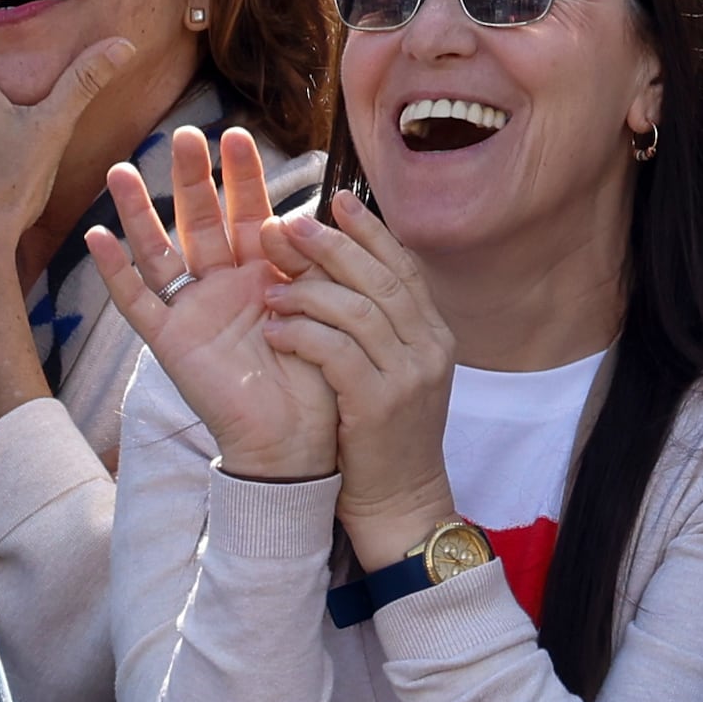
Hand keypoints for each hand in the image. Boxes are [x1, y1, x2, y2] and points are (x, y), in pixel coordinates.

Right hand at [80, 126, 339, 482]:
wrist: (300, 436)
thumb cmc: (320, 371)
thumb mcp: (322, 302)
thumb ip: (305, 261)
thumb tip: (290, 218)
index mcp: (265, 272)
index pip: (250, 211)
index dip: (244, 175)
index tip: (237, 133)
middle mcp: (225, 285)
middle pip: (201, 220)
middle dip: (195, 177)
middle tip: (186, 133)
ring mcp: (193, 311)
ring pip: (160, 251)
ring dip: (141, 212)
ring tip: (121, 169)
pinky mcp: (171, 342)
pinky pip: (137, 303)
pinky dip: (115, 272)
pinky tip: (96, 238)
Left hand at [262, 184, 463, 564]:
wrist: (400, 500)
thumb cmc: (383, 433)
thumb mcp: (393, 371)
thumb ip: (376, 324)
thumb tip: (338, 271)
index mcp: (434, 333)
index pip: (403, 267)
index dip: (369, 231)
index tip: (334, 201)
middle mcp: (429, 346)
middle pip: (380, 278)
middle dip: (332, 247)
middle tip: (289, 224)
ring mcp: (409, 374)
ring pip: (358, 309)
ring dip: (308, 293)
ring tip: (268, 290)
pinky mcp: (380, 403)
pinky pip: (336, 353)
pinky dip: (302, 336)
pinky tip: (274, 332)